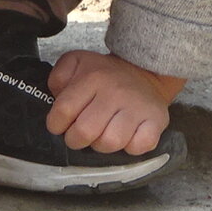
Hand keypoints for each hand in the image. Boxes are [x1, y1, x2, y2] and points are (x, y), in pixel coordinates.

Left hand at [45, 50, 182, 154]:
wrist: (144, 71)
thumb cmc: (106, 75)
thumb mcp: (77, 63)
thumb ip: (59, 76)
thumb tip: (55, 96)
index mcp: (93, 77)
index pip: (63, 110)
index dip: (56, 124)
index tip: (60, 125)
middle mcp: (115, 92)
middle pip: (85, 132)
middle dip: (76, 140)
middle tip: (80, 134)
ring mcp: (137, 107)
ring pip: (110, 143)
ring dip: (102, 145)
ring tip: (103, 134)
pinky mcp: (156, 120)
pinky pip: (138, 147)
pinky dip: (130, 147)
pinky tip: (126, 136)